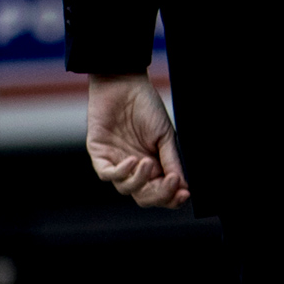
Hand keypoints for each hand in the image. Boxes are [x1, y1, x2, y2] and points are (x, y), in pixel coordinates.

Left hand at [86, 75, 190, 207]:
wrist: (124, 85)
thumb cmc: (146, 107)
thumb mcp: (165, 136)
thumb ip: (171, 161)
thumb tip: (183, 185)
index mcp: (154, 165)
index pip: (161, 192)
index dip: (172, 198)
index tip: (184, 193)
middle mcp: (135, 168)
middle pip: (144, 196)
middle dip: (159, 194)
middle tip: (172, 182)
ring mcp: (116, 162)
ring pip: (126, 188)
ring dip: (140, 180)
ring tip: (149, 163)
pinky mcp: (99, 154)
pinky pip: (107, 174)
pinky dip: (120, 173)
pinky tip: (133, 161)